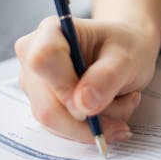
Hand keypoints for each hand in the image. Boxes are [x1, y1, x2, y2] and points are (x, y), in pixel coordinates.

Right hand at [15, 16, 159, 143]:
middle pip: (47, 105)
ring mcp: (34, 84)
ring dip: (94, 124)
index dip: (66, 88)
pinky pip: (60, 128)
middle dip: (89, 120)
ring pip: (54, 122)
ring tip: (123, 104)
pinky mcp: (41, 104)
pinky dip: (89, 128)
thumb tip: (82, 105)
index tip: (93, 103)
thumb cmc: (126, 47)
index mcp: (52, 31)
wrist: (125, 55)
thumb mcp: (127, 57)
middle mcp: (33, 56)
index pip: (43, 61)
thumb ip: (107, 77)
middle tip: (124, 117)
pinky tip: (111, 113)